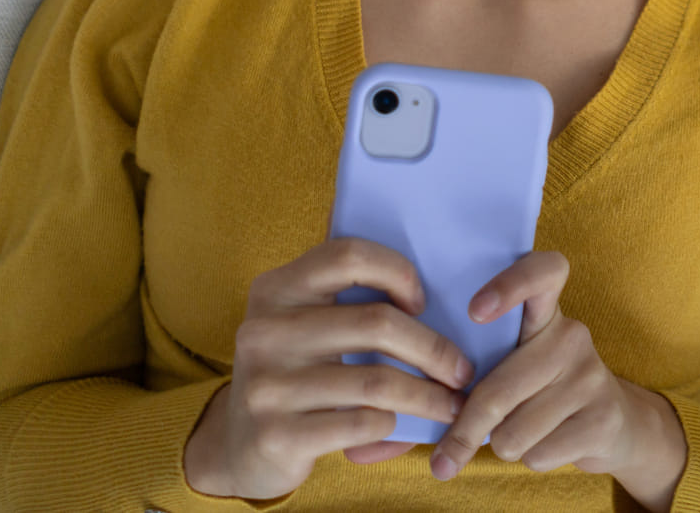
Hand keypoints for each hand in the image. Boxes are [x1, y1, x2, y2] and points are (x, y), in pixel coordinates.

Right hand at [183, 237, 474, 499]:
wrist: (238, 445)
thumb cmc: (296, 374)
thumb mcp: (303, 326)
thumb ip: (346, 301)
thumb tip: (441, 295)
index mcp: (275, 289)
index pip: (348, 255)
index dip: (397, 271)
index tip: (421, 301)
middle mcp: (264, 331)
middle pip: (376, 323)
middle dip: (435, 350)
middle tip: (462, 370)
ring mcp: (267, 385)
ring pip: (377, 381)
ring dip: (429, 396)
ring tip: (452, 405)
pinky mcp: (276, 435)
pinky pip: (362, 423)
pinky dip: (396, 423)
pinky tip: (403, 424)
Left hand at [431, 250, 688, 510]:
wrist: (613, 425)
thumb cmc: (541, 393)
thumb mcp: (514, 368)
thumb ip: (468, 379)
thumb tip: (399, 438)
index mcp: (545, 313)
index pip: (541, 272)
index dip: (508, 285)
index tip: (474, 312)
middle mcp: (571, 336)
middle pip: (497, 391)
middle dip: (465, 430)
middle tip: (445, 457)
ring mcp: (591, 377)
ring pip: (513, 433)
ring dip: (505, 446)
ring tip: (524, 432)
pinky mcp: (602, 419)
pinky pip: (538, 454)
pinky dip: (531, 459)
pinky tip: (549, 443)